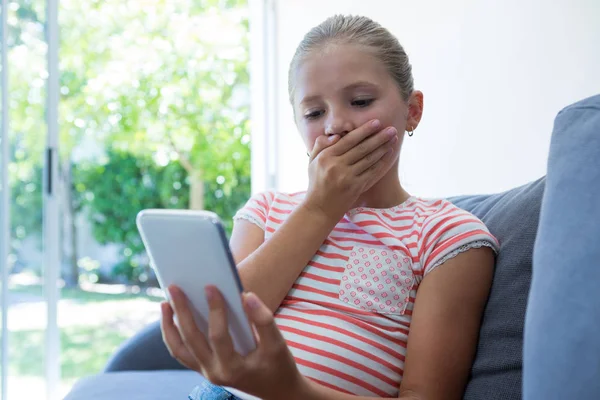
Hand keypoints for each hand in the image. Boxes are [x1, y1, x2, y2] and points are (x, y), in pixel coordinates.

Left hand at [161, 285, 308, 399]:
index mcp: (232, 368)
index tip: (210, 286)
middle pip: (190, 339)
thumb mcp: (278, 345)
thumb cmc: (279, 366)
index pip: (218, 336)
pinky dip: (173, 335)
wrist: (277, 391)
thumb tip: (246, 296)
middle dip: (181, 311)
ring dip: (169, 325)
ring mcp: (206, 372)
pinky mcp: (204, 368)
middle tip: (175, 287)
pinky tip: (173, 316)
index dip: (215, 310)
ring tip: (165, 302)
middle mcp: (214, 372)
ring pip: (178, 349)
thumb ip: (264, 321)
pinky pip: (182, 352)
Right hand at [304, 119, 397, 220]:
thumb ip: (320, 145)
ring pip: (369, 159)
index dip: (364, 130)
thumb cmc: (316, 183)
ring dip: (383, 148)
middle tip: (392, 129)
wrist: (319, 209)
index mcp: (326, 157)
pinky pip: (372, 172)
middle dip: (379, 137)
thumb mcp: (312, 162)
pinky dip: (382, 162)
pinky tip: (389, 154)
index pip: (348, 140)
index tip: (376, 122)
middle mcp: (336, 166)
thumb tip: (336, 135)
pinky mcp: (355, 188)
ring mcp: (347, 178)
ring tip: (393, 139)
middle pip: (362, 148)